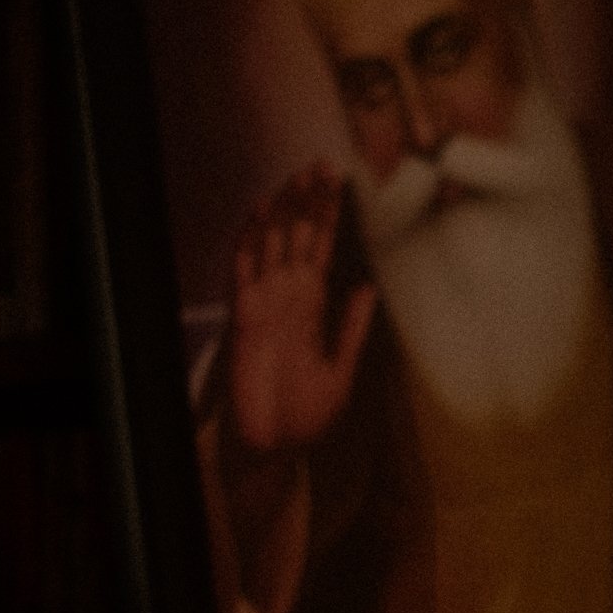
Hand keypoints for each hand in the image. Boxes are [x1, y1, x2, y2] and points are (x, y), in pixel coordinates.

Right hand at [228, 161, 377, 451]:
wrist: (274, 448)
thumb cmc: (305, 414)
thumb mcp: (342, 369)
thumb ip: (352, 328)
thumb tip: (368, 287)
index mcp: (312, 305)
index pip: (321, 249)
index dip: (330, 216)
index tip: (345, 182)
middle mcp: (287, 297)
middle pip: (297, 237)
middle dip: (310, 201)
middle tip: (325, 164)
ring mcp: (264, 303)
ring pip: (272, 244)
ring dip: (285, 211)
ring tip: (300, 176)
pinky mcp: (244, 316)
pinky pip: (245, 270)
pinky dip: (251, 240)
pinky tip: (262, 213)